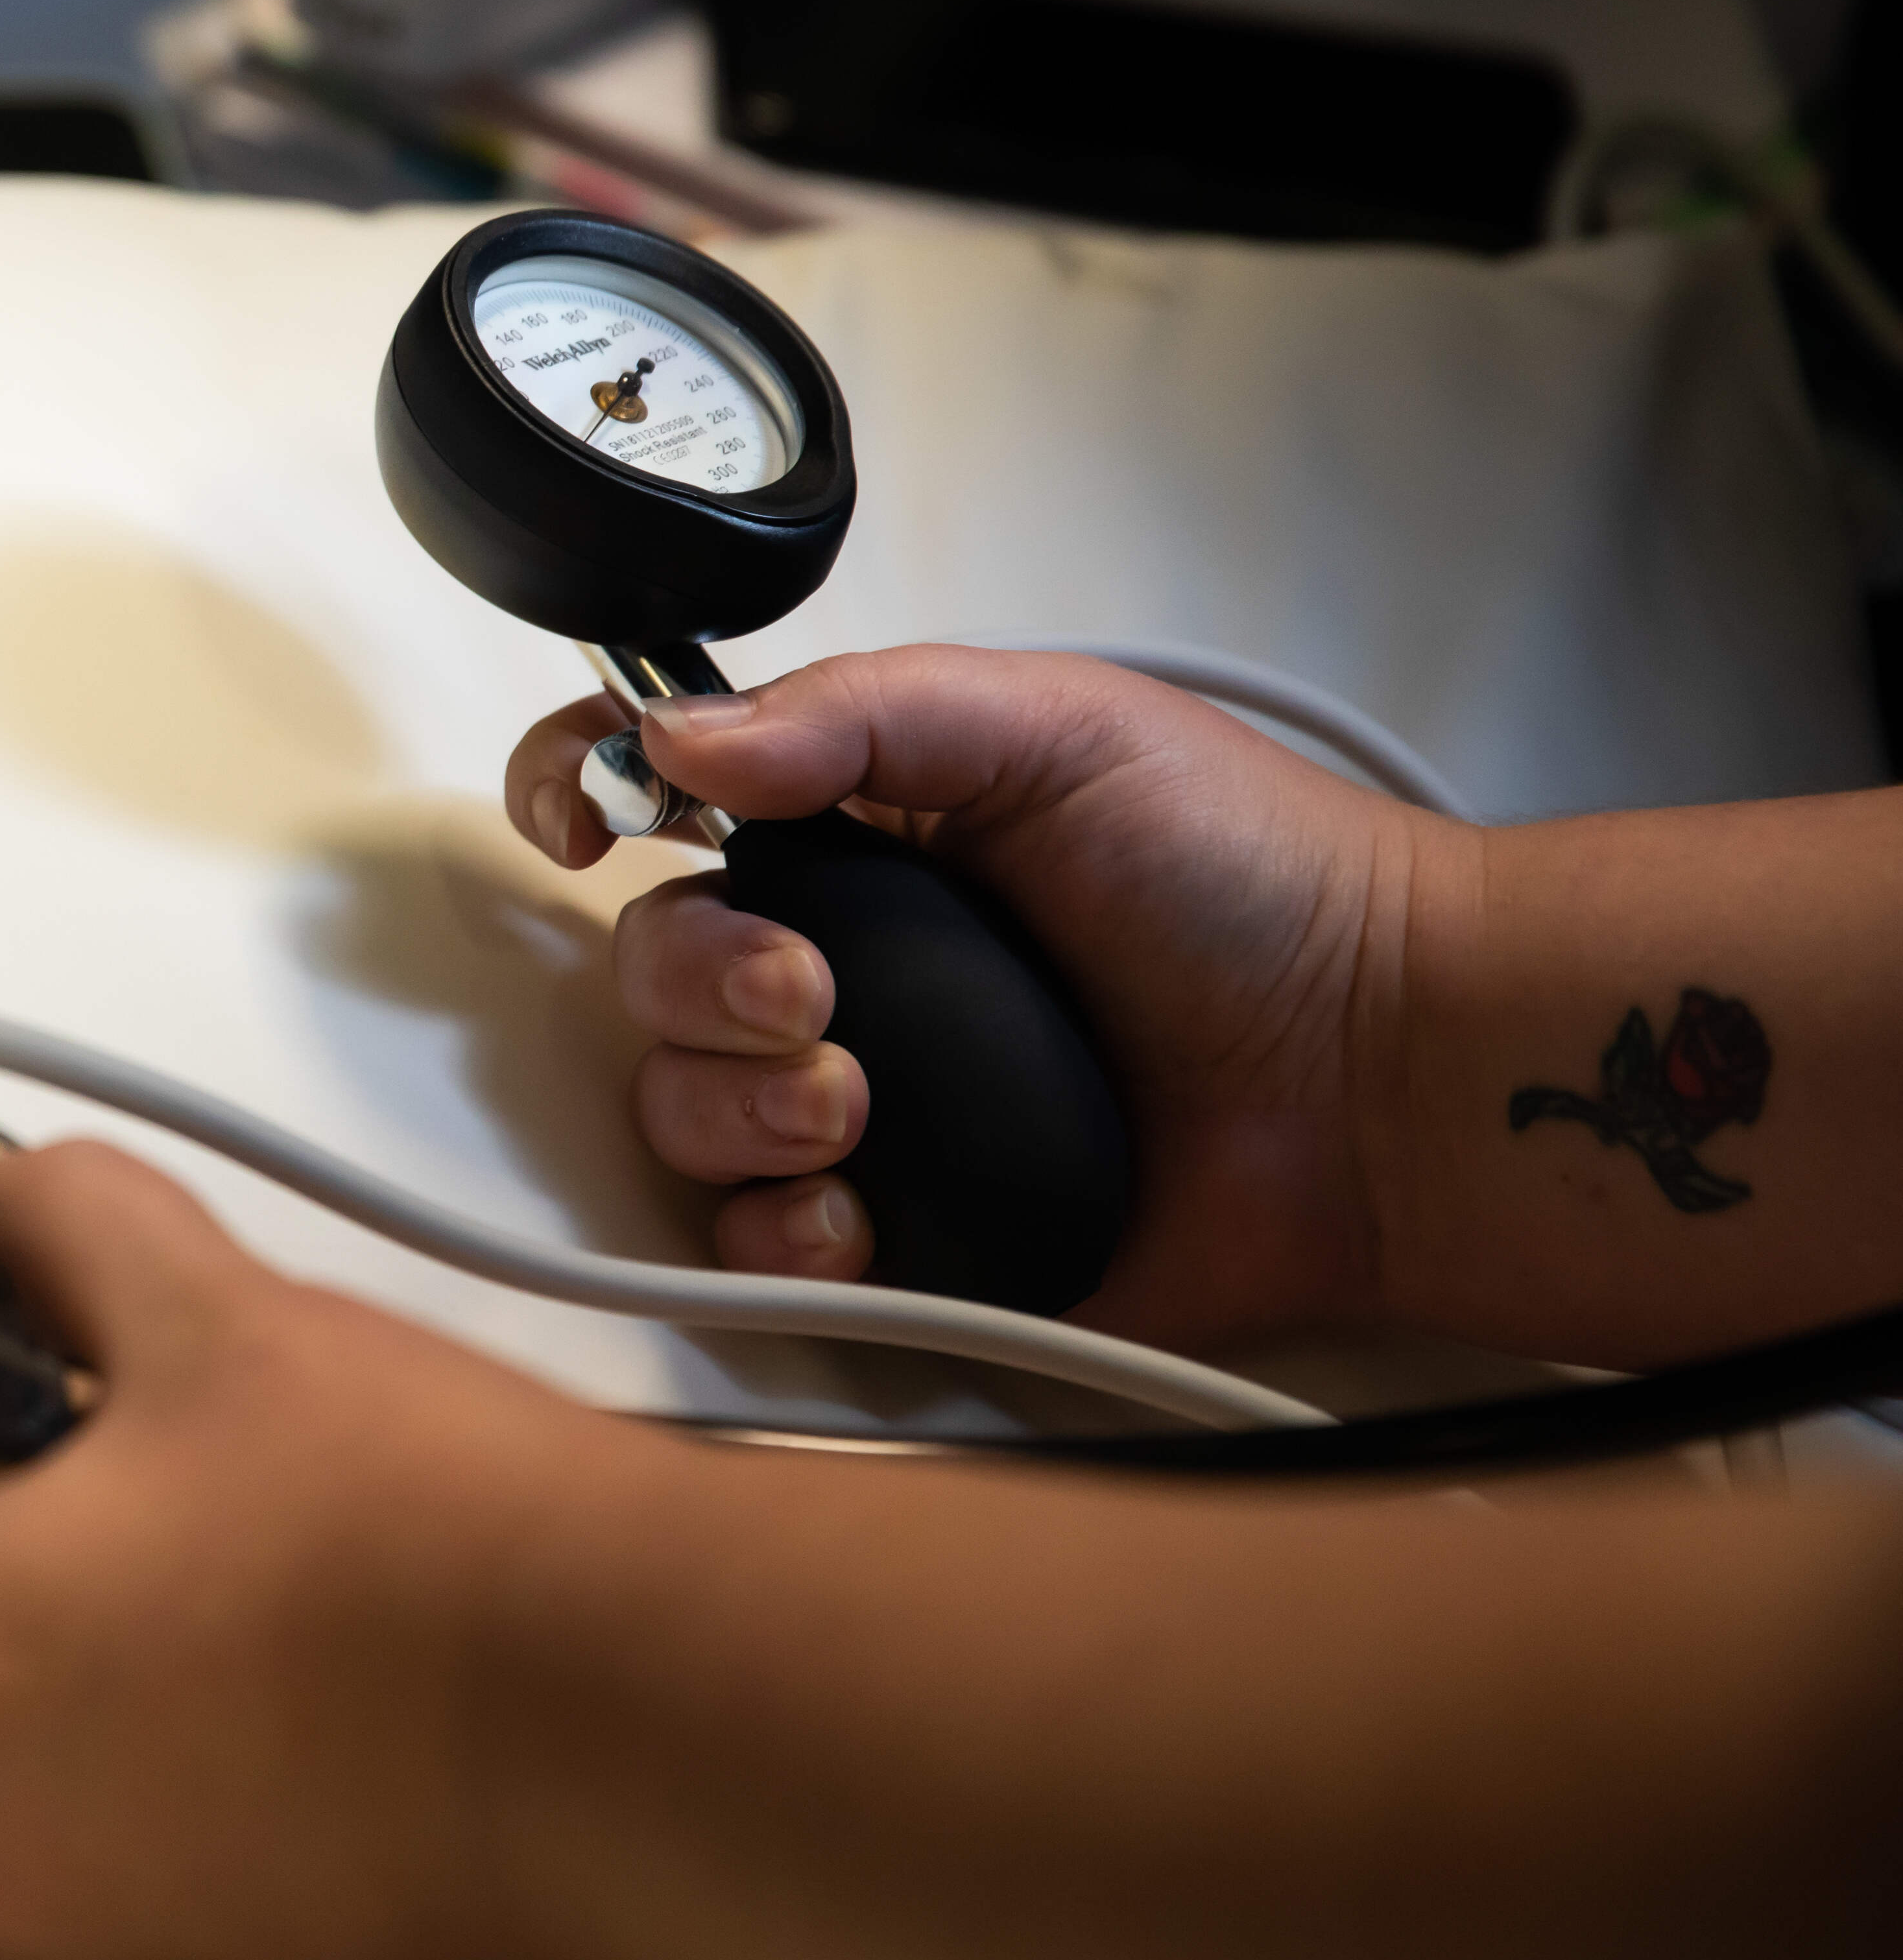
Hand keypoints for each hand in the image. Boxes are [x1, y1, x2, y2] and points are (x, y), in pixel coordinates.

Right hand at [506, 646, 1462, 1350]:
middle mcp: (845, 963)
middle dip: (701, 981)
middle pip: (648, 968)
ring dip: (738, 1108)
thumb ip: (860, 711)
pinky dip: (780, 1231)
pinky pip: (755, 1247)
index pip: (661, 791)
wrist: (1379, 1082)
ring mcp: (865, 1106)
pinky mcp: (902, 1236)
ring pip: (682, 1111)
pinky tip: (862, 1212)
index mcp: (863, 827)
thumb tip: (675, 737)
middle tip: (820, 997)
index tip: (585, 823)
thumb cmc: (1258, 884)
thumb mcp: (1063, 728)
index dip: (580, 790)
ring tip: (860, 1110)